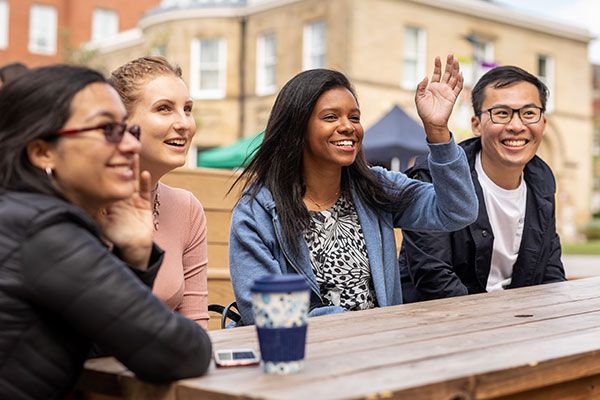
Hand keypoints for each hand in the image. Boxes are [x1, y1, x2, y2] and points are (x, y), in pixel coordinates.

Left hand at [96, 154, 152, 268]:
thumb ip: (90, 212)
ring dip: (134, 167)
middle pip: (121, 174)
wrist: (133, 247)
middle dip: (120, 161)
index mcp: (111, 199)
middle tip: (118, 145)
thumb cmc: (115, 237)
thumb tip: (73, 201)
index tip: (102, 153)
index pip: (107, 179)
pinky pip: (146, 191)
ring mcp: (135, 198)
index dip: (105, 167)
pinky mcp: (145, 203)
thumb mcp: (99, 223)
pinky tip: (144, 173)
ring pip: (133, 179)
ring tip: (132, 153)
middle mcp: (123, 196)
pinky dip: (146, 182)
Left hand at [415, 54, 462, 142]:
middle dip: (449, 64)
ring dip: (455, 69)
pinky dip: (460, 81)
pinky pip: (458, 87)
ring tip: (455, 61)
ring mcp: (448, 92)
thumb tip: (425, 77)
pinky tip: (460, 74)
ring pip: (454, 78)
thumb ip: (421, 87)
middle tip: (451, 55)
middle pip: (447, 73)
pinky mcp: (453, 97)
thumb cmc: (424, 111)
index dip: (438, 65)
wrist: (431, 122)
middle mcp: (441, 88)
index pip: (437, 73)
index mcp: (433, 87)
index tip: (438, 57)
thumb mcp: (419, 97)